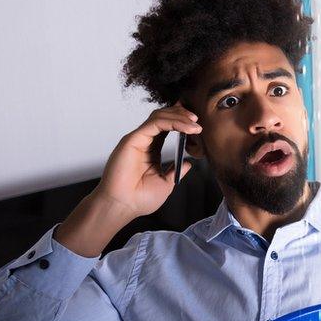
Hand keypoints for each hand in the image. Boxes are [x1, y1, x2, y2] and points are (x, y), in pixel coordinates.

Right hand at [94, 101, 202, 217]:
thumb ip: (176, 171)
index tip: (198, 128)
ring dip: (179, 116)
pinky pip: (155, 123)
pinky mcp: (132, 139)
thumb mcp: (166, 183)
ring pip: (159, 116)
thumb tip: (188, 164)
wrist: (123, 206)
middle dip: (182, 114)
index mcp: (151, 150)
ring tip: (194, 123)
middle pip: (163, 117)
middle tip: (197, 120)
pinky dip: (172, 122)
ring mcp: (137, 139)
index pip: (167, 128)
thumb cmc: (139, 199)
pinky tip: (186, 128)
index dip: (182, 123)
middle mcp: (143, 141)